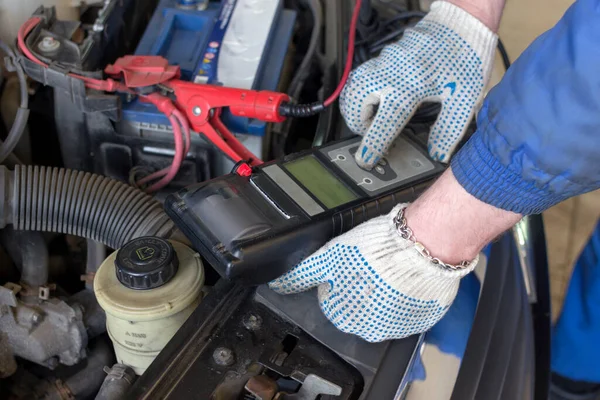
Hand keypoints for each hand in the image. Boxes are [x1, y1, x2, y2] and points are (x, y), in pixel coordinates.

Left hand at [269, 169, 520, 342]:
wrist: (423, 245)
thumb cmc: (377, 250)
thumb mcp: (329, 256)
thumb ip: (302, 274)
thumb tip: (278, 285)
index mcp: (345, 318)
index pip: (334, 305)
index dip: (340, 281)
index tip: (351, 268)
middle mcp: (371, 330)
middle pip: (358, 310)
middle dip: (361, 290)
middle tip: (371, 267)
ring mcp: (399, 327)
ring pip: (384, 311)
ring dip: (384, 294)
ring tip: (389, 270)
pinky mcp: (423, 319)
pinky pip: (409, 310)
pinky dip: (407, 296)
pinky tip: (407, 278)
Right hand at [340, 1, 496, 167]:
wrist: (462, 23)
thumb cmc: (465, 58)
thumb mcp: (464, 99)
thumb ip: (449, 130)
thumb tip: (438, 154)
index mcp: (410, 90)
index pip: (382, 124)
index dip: (372, 146)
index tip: (365, 160)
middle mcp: (390, 76)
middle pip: (355, 105)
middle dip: (358, 124)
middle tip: (372, 132)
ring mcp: (383, 63)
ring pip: (352, 89)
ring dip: (356, 107)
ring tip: (372, 117)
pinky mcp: (383, 56)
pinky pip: (360, 76)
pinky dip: (360, 91)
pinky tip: (375, 98)